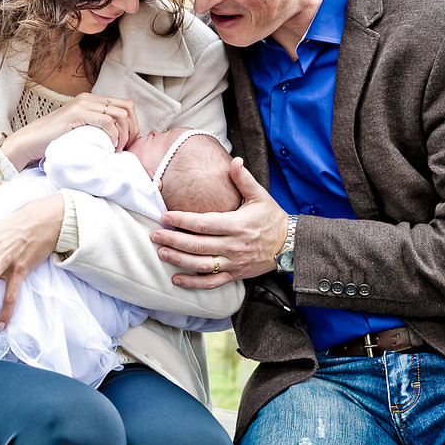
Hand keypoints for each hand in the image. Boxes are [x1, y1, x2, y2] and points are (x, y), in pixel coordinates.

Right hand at [0, 93, 137, 167]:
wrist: (31, 141)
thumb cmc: (55, 140)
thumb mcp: (82, 130)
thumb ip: (97, 127)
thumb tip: (120, 138)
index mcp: (92, 100)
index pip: (126, 105)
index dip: (133, 124)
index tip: (129, 143)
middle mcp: (88, 98)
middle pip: (127, 107)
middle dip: (132, 129)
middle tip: (126, 147)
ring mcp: (82, 104)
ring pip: (120, 114)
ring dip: (124, 134)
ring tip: (116, 149)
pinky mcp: (76, 113)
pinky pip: (106, 121)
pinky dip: (113, 135)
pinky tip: (109, 146)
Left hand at [150, 158, 286, 288]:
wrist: (290, 244)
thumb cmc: (272, 218)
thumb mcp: (260, 196)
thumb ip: (243, 179)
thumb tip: (234, 160)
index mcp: (237, 225)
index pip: (204, 223)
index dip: (182, 220)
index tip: (165, 217)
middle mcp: (234, 245)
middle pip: (197, 245)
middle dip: (173, 240)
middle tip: (154, 235)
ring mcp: (234, 262)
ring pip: (201, 265)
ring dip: (179, 260)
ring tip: (161, 253)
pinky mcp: (235, 275)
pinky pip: (212, 283)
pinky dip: (193, 283)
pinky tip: (176, 279)